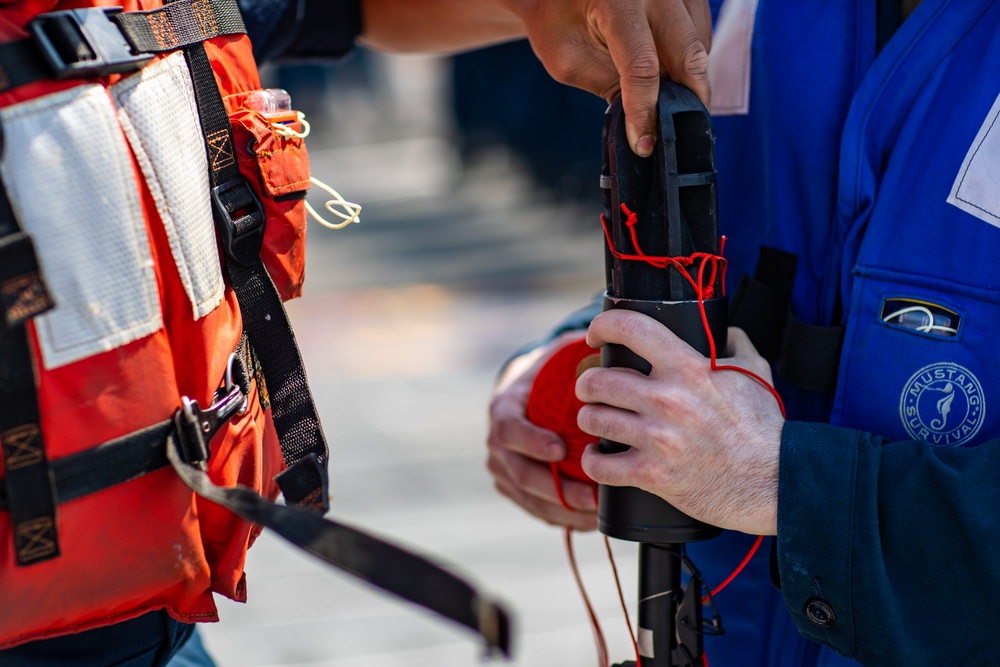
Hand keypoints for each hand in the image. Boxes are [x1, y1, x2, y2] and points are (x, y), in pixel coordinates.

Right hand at [488, 332, 598, 530]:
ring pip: (528, 498)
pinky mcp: (516, 489)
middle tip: (593, 496)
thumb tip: (609, 338)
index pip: (510, 429)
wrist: (530, 394)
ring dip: (564, 510)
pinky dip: (563, 517)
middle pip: (518, 473)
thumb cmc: (552, 373)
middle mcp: (497, 443)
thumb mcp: (559, 355)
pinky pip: (536, 509)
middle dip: (557, 489)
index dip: (533, 442)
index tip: (561, 450)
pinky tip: (590, 520)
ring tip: (598, 513)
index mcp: (504, 408)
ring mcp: (504, 469)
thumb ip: (578, 351)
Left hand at [510, 0, 711, 155]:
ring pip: (700, 46)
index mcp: (617, 2)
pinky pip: (700, 34)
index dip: (645, 112)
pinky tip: (665, 71)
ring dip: (687, 79)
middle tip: (674, 133)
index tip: (644, 144)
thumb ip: (606, 86)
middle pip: (689, 55)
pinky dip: (687, 60)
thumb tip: (643, 120)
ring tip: (662, 98)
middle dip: (687, 101)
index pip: (643, 66)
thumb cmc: (556, 19)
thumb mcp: (567, 58)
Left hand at [576, 311, 782, 534]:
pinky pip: (600, 465)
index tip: (596, 335)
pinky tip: (598, 457)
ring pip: (593, 419)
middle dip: (587, 384)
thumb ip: (736, 343)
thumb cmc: (765, 428)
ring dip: (589, 419)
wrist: (776, 482)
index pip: (631, 329)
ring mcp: (658, 439)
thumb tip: (723, 330)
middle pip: (598, 380)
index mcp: (689, 368)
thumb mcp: (756, 372)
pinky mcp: (653, 476)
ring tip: (596, 420)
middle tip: (592, 389)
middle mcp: (668, 400)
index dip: (603, 326)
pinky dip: (592, 461)